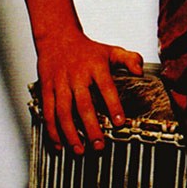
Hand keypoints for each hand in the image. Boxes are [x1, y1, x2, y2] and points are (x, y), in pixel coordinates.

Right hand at [35, 30, 143, 151]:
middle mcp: (77, 76)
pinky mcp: (46, 89)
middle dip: (91, 127)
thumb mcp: (111, 50)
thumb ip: (130, 59)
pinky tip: (59, 144)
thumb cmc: (86, 49)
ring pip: (62, 112)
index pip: (106, 87)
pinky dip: (52, 130)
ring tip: (79, 150)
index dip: (113, 105)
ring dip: (70, 134)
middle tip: (99, 145)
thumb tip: (140, 71)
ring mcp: (60, 83)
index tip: (119, 123)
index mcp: (95, 67)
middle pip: (83, 105)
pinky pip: (47, 112)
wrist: (57, 37)